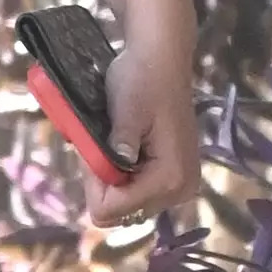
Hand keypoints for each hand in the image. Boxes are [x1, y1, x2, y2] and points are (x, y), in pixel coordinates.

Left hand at [82, 25, 200, 223]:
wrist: (161, 60)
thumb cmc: (141, 80)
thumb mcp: (125, 112)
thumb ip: (117, 148)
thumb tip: (109, 178)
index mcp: (170, 179)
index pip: (115, 209)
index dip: (94, 183)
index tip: (91, 150)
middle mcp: (180, 190)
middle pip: (122, 212)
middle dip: (102, 183)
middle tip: (99, 144)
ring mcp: (179, 185)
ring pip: (127, 204)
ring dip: (111, 178)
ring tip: (111, 142)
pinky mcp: (174, 176)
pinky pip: (137, 191)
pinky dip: (122, 174)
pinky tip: (121, 147)